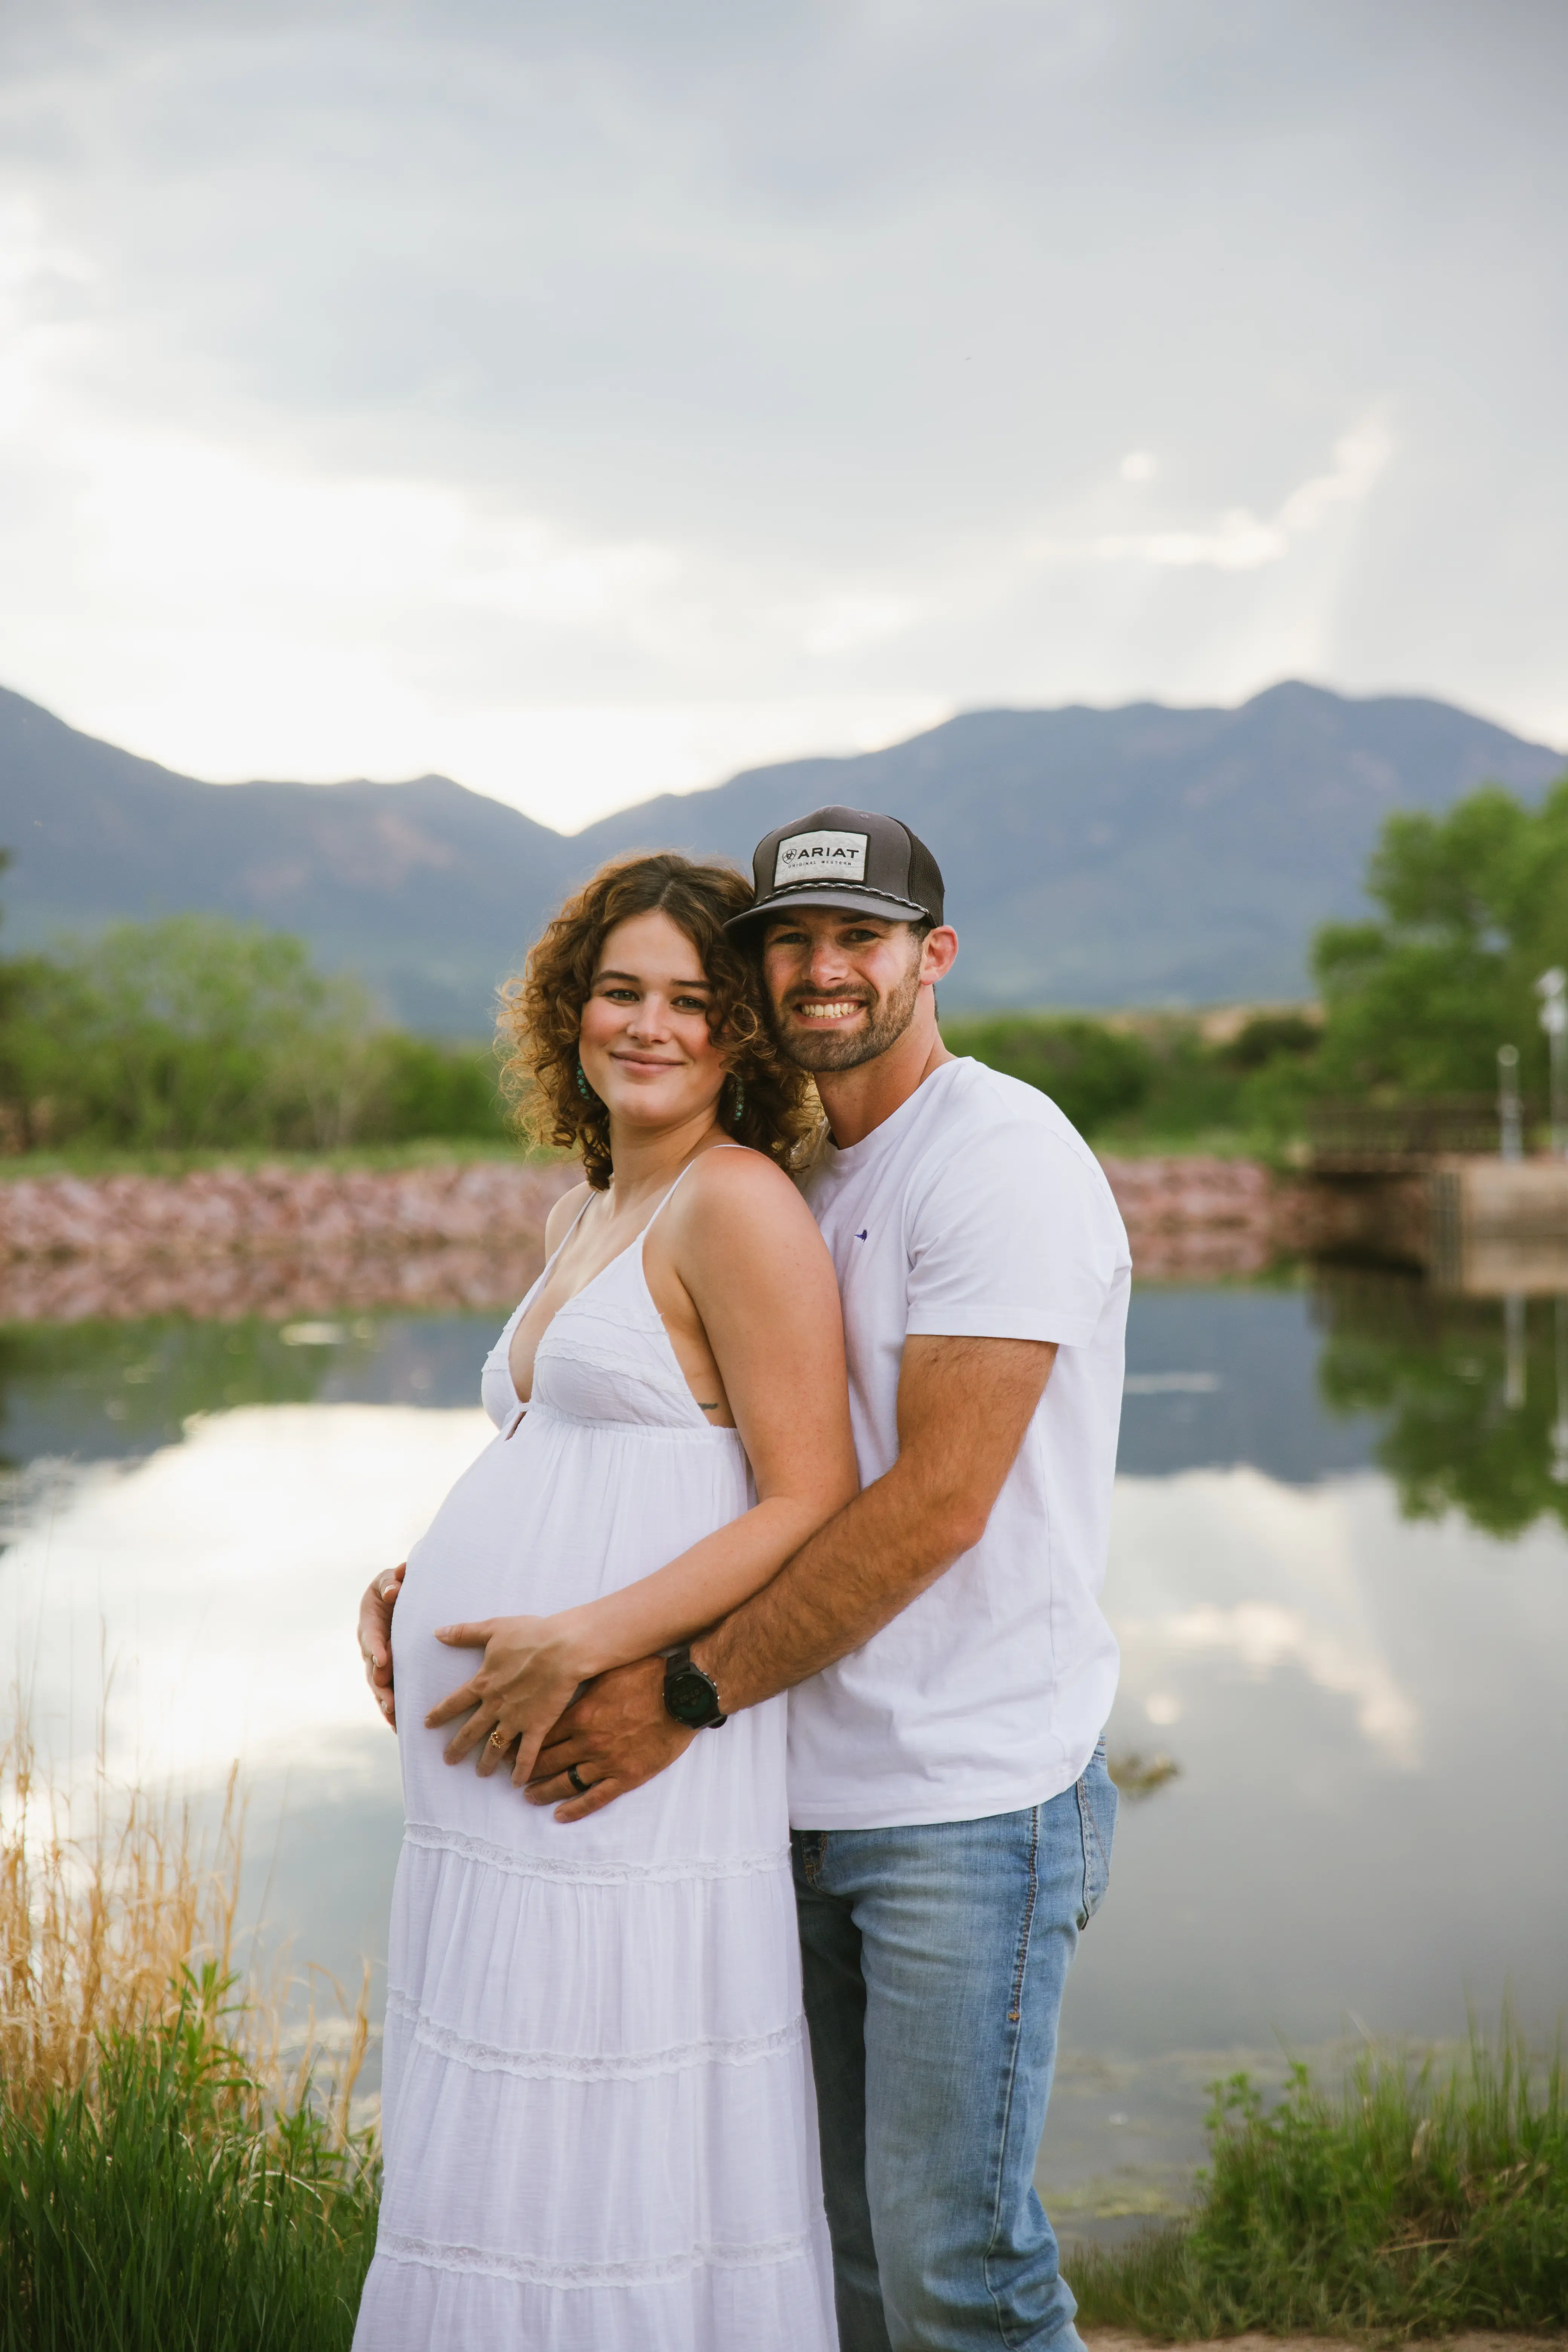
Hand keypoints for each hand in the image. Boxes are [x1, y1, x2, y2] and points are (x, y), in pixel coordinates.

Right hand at [357, 1564, 404, 1728]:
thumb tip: (394, 1588)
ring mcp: (377, 1662)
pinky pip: (388, 1692)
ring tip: (394, 1717)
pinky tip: (399, 1727)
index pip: (371, 1636)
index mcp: (369, 1624)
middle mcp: (370, 1647)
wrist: (392, 1597)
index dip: (375, 1647)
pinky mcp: (388, 1672)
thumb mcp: (388, 1580)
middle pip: (372, 1669)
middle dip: (380, 1686)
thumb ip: (390, 1582)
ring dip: (385, 1702)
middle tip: (389, 1701)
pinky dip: (392, 1709)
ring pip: (378, 1686)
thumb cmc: (392, 1586)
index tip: (382, 1658)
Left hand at [425, 1612, 594, 1786]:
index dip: (440, 1713)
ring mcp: (516, 1719)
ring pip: (495, 1746)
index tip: (427, 1724)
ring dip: (486, 1761)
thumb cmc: (531, 1634)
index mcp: (483, 1682)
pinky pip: (526, 1754)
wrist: (563, 1649)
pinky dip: (520, 1770)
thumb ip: (464, 1633)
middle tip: (448, 1760)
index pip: (455, 1702)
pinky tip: (516, 1784)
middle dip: (457, 1746)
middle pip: (471, 1730)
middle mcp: (495, 1705)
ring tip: (480, 1774)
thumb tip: (437, 1632)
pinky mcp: (537, 1726)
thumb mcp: (493, 1628)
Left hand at [525, 1657, 693, 1821]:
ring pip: (565, 1782)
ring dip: (543, 1791)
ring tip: (529, 1797)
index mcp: (580, 1716)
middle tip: (511, 1776)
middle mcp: (587, 1742)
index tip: (507, 1749)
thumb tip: (562, 1680)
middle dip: (526, 1770)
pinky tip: (560, 1815)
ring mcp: (606, 1762)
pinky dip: (575, 1809)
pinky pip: (595, 1799)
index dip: (522, 1744)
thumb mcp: (608, 1672)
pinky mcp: (626, 1777)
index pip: (540, 1735)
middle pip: (547, 1760)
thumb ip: (583, 1684)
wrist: (682, 1697)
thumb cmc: (648, 1677)